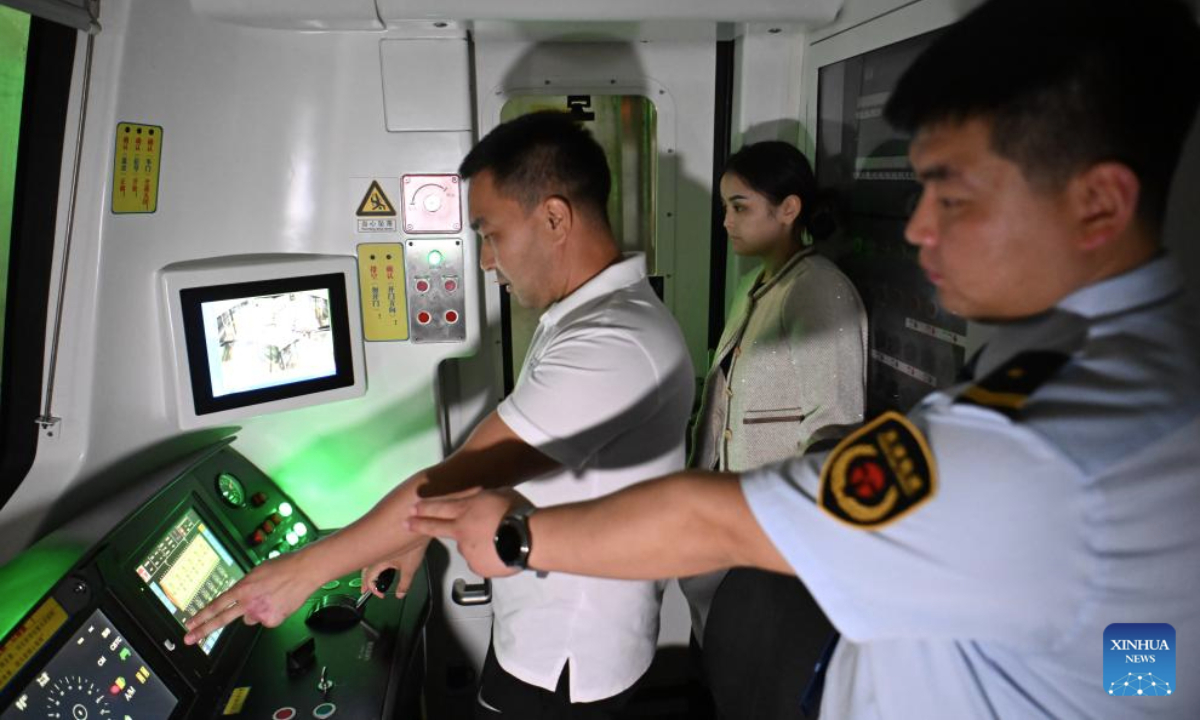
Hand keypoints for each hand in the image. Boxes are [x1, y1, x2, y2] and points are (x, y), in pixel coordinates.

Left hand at [183, 550, 320, 644]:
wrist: (306, 570)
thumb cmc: (284, 566)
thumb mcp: (257, 572)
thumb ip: (245, 589)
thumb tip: (242, 604)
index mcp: (243, 588)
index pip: (217, 605)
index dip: (201, 615)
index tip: (190, 624)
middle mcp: (249, 602)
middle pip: (222, 620)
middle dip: (202, 631)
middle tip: (189, 639)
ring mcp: (261, 613)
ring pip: (251, 617)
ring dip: (257, 610)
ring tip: (272, 596)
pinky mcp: (273, 620)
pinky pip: (267, 620)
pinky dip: (272, 613)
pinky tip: (280, 602)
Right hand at [361, 538, 429, 598]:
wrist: (417, 526)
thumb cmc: (413, 546)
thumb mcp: (410, 569)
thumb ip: (404, 584)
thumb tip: (400, 594)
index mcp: (378, 562)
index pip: (369, 579)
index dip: (374, 589)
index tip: (381, 595)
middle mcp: (375, 554)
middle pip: (364, 571)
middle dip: (365, 581)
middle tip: (364, 590)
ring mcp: (378, 547)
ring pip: (367, 561)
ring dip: (367, 572)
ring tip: (368, 578)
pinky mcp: (383, 542)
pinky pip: (372, 554)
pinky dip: (372, 561)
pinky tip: (378, 562)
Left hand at [408, 488, 522, 578]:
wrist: (526, 538)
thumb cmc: (516, 512)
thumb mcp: (500, 494)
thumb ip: (484, 500)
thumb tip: (481, 503)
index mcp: (466, 510)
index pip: (440, 507)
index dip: (425, 507)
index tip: (412, 508)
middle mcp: (461, 531)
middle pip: (436, 526)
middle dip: (419, 524)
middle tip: (407, 523)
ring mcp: (467, 551)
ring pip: (466, 546)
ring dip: (475, 544)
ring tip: (496, 542)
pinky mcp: (477, 567)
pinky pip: (479, 561)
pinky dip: (486, 557)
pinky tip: (499, 553)